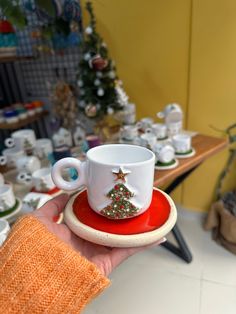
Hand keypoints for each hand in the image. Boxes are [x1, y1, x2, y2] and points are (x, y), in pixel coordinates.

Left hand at [33, 194, 165, 276]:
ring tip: (151, 216)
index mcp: (74, 229)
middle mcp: (88, 239)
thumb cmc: (35, 246)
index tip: (114, 195)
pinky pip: (127, 250)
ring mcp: (98, 250)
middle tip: (136, 202)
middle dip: (123, 215)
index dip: (104, 205)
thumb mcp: (40, 218)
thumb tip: (64, 193)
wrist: (37, 271)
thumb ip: (52, 206)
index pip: (92, 215)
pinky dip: (142, 243)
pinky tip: (154, 235)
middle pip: (110, 225)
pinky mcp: (106, 261)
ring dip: (137, 228)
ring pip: (122, 236)